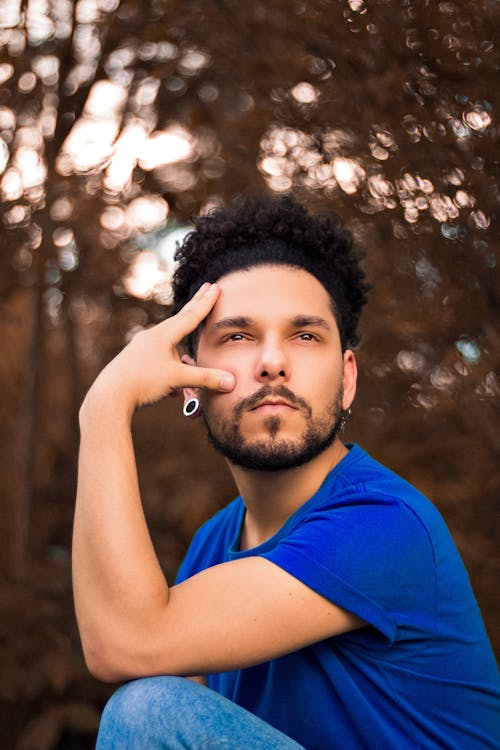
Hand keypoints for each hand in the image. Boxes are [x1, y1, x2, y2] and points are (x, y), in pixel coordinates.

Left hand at [82, 283, 234, 414]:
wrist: (109, 396)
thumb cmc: (142, 382)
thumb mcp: (177, 379)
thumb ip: (205, 379)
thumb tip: (232, 382)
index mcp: (163, 335)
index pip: (190, 316)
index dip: (206, 303)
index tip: (215, 287)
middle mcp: (152, 337)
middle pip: (180, 320)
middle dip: (196, 306)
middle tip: (207, 287)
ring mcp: (142, 348)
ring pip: (170, 349)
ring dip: (181, 361)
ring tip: (182, 381)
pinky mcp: (135, 362)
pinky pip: (160, 362)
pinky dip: (170, 372)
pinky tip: (170, 392)